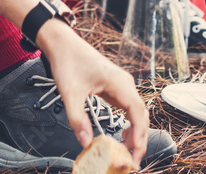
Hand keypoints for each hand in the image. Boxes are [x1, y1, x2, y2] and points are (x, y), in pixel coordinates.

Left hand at [37, 21, 148, 163]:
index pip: (137, 112)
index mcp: (119, 83)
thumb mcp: (70, 93)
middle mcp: (125, 83)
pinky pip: (129, 107)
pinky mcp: (116, 86)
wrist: (64, 44)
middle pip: (141, 114)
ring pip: (137, 111)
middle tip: (133, 161)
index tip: (136, 153)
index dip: (140, 134)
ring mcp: (122, 84)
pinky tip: (123, 134)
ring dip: (136, 131)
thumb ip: (78, 119)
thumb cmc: (68, 64)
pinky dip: (130, 122)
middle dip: (139, 138)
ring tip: (128, 151)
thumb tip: (86, 143)